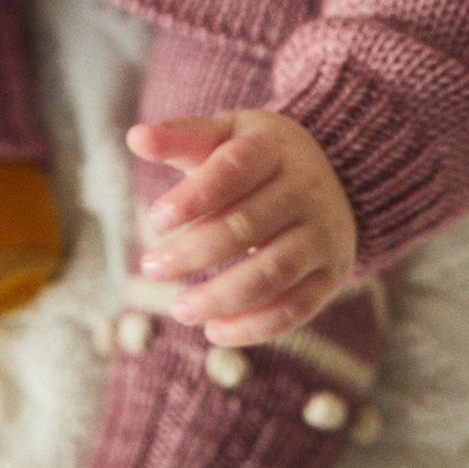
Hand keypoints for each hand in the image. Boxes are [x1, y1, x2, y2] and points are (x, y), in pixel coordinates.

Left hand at [127, 109, 357, 346]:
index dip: (193, 197)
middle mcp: (305, 190)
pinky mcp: (331, 274)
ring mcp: (322, 234)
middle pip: (246, 226)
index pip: (233, 170)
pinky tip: (214, 331)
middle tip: (151, 267)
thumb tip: (136, 137)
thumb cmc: (256, 156)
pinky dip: (254, 326)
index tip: (154, 219)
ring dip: (220, 297)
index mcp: (274, 147)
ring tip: (179, 309)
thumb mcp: (224, 135)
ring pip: (272, 272)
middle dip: (194, 252)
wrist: (332, 176)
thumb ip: (180, 137)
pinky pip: (295, 308)